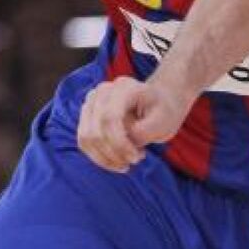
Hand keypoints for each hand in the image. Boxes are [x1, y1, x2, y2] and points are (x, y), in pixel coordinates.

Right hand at [76, 77, 191, 172]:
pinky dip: (99, 156)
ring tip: (128, 161)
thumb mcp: (162, 123)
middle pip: (96, 130)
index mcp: (125, 87)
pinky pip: (84, 141)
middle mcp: (103, 91)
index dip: (119, 144)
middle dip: (114, 153)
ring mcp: (91, 101)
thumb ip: (140, 133)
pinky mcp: (87, 115)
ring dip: (105, 158)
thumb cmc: (164, 112)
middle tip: (135, 160)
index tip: (137, 158)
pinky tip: (118, 159)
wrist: (159, 102)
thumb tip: (118, 145)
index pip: (110, 118)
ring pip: (86, 138)